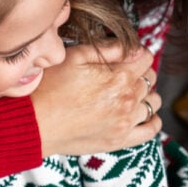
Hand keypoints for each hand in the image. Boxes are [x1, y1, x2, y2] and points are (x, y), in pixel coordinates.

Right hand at [30, 42, 161, 156]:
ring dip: (145, 93)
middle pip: (149, 78)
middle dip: (139, 71)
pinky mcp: (120, 140)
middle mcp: (128, 99)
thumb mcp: (75, 55)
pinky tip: (142, 114)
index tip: (123, 55)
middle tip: (120, 71)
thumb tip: (133, 46)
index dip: (135, 52)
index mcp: (119, 76)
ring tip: (127, 92)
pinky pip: (151, 130)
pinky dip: (152, 120)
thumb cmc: (50, 86)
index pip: (145, 57)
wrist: (34, 123)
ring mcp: (126, 122)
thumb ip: (109, 47)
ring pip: (153, 102)